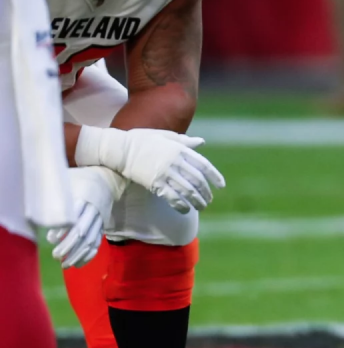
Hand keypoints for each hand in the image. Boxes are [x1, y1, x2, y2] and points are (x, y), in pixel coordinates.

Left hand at [46, 166, 126, 267]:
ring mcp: (100, 219)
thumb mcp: (69, 179)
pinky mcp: (103, 225)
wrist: (108, 178)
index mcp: (84, 197)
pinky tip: (79, 264)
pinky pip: (98, 243)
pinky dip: (89, 255)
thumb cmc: (82, 178)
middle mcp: (93, 210)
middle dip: (69, 246)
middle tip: (56, 256)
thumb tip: (36, 205)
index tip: (51, 239)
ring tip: (65, 265)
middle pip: (82, 231)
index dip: (63, 228)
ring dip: (78, 254)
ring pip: (91, 240)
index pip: (74, 215)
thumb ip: (55, 191)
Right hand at [74, 126, 225, 212]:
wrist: (119, 149)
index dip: (214, 176)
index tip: (221, 186)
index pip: (203, 165)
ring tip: (201, 207)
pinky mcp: (155, 183)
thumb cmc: (141, 140)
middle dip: (205, 192)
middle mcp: (175, 161)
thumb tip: (201, 142)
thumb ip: (184, 141)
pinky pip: (172, 197)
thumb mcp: (164, 136)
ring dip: (197, 201)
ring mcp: (165, 172)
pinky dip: (181, 205)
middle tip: (209, 200)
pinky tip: (185, 210)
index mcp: (180, 149)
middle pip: (197, 180)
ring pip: (187, 190)